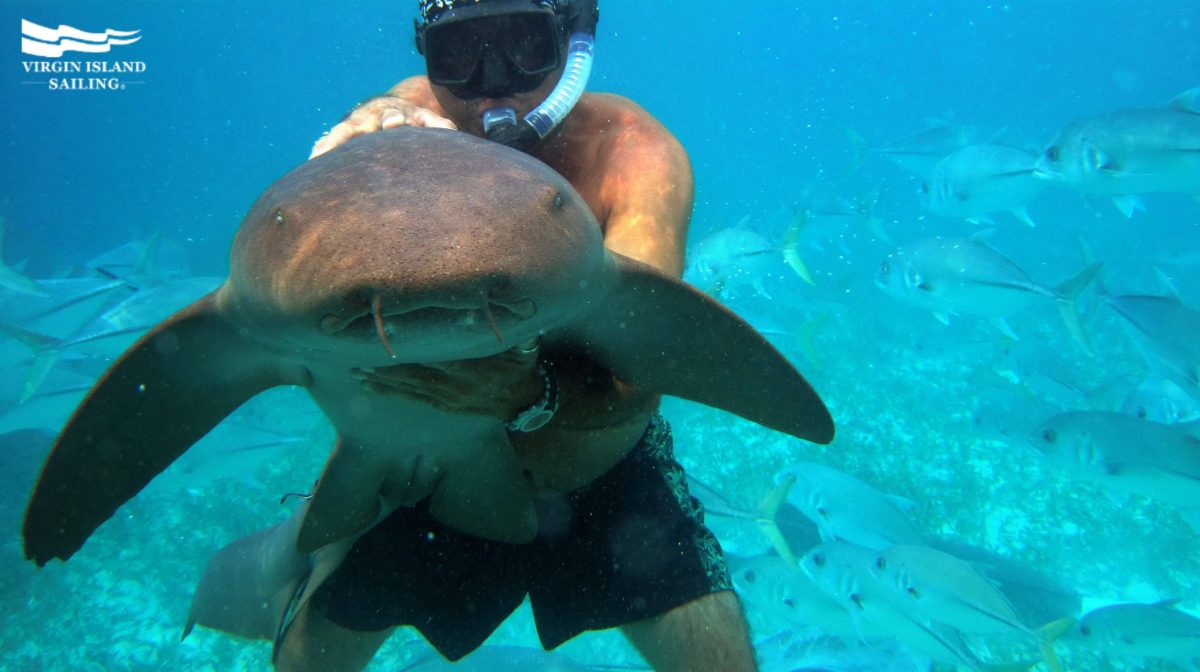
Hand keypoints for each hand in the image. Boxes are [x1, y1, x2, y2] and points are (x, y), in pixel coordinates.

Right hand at [310, 96, 456, 158]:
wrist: (394, 109)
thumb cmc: (414, 122)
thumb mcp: (429, 121)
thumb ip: (438, 125)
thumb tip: (449, 130)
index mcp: (394, 114)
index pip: (394, 116)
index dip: (394, 120)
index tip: (393, 124)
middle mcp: (371, 117)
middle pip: (361, 123)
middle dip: (356, 130)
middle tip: (349, 143)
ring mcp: (355, 124)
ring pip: (340, 132)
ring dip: (330, 143)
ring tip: (317, 156)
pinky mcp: (344, 133)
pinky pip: (330, 140)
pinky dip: (321, 147)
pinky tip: (312, 159)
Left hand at [351, 344, 542, 418]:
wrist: (522, 404)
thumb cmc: (521, 369)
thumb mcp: (525, 350)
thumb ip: (520, 334)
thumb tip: (525, 308)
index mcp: (469, 369)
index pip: (437, 357)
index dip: (413, 349)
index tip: (390, 338)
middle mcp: (453, 385)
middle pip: (413, 375)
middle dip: (384, 368)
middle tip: (355, 359)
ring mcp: (446, 397)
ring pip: (407, 388)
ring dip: (380, 381)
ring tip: (355, 372)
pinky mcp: (442, 404)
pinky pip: (412, 398)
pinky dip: (390, 392)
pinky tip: (371, 386)